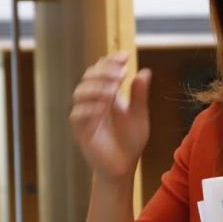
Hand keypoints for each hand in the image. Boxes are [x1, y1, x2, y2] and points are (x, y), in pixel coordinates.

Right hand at [69, 51, 150, 179]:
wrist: (124, 165)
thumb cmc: (131, 139)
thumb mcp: (139, 115)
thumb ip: (140, 95)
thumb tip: (145, 72)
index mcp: (107, 93)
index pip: (102, 69)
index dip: (110, 61)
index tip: (125, 56)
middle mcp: (93, 100)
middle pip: (89, 77)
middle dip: (104, 72)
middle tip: (121, 73)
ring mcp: (85, 114)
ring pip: (80, 92)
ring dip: (96, 88)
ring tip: (113, 90)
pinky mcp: (80, 130)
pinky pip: (77, 115)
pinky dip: (89, 108)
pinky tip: (103, 106)